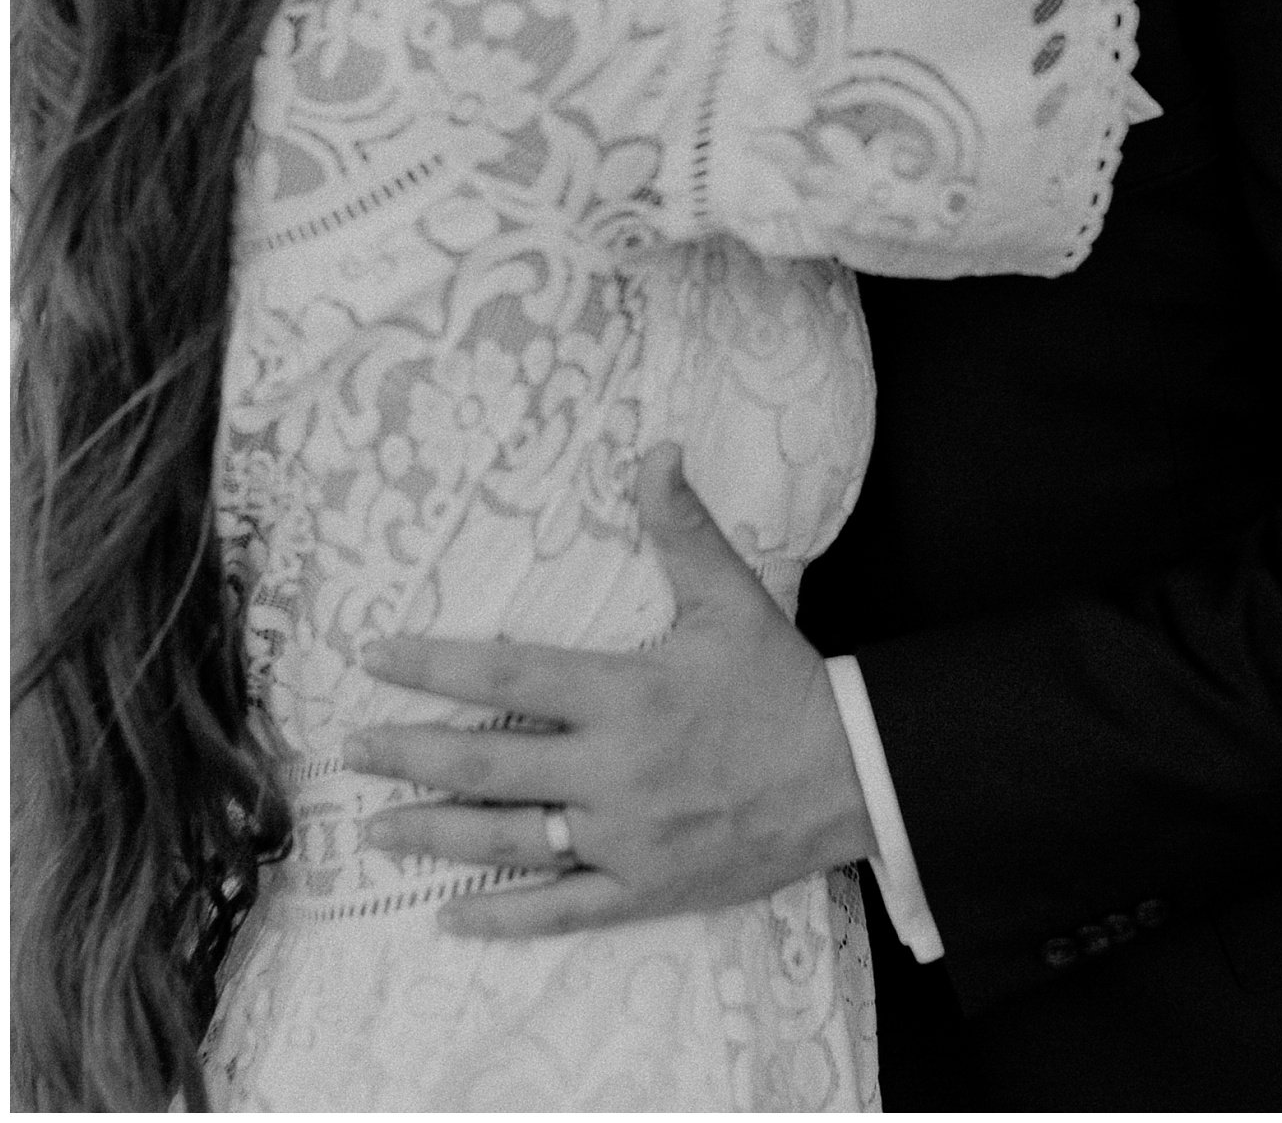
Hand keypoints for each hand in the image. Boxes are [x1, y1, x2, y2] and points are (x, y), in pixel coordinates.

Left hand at [344, 446, 868, 935]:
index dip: (435, 666)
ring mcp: (625, 838)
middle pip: (490, 764)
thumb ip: (681, 526)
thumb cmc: (780, 681)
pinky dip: (502, 917)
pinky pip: (560, 910)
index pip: (507, 673)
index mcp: (625, 692)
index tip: (373, 660)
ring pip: (511, 842)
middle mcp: (613, 770)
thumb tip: (655, 447)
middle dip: (412, 755)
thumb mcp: (732, 596)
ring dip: (437, 834)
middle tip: (350, 751)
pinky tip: (448, 914)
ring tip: (378, 829)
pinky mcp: (644, 890)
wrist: (849, 775)